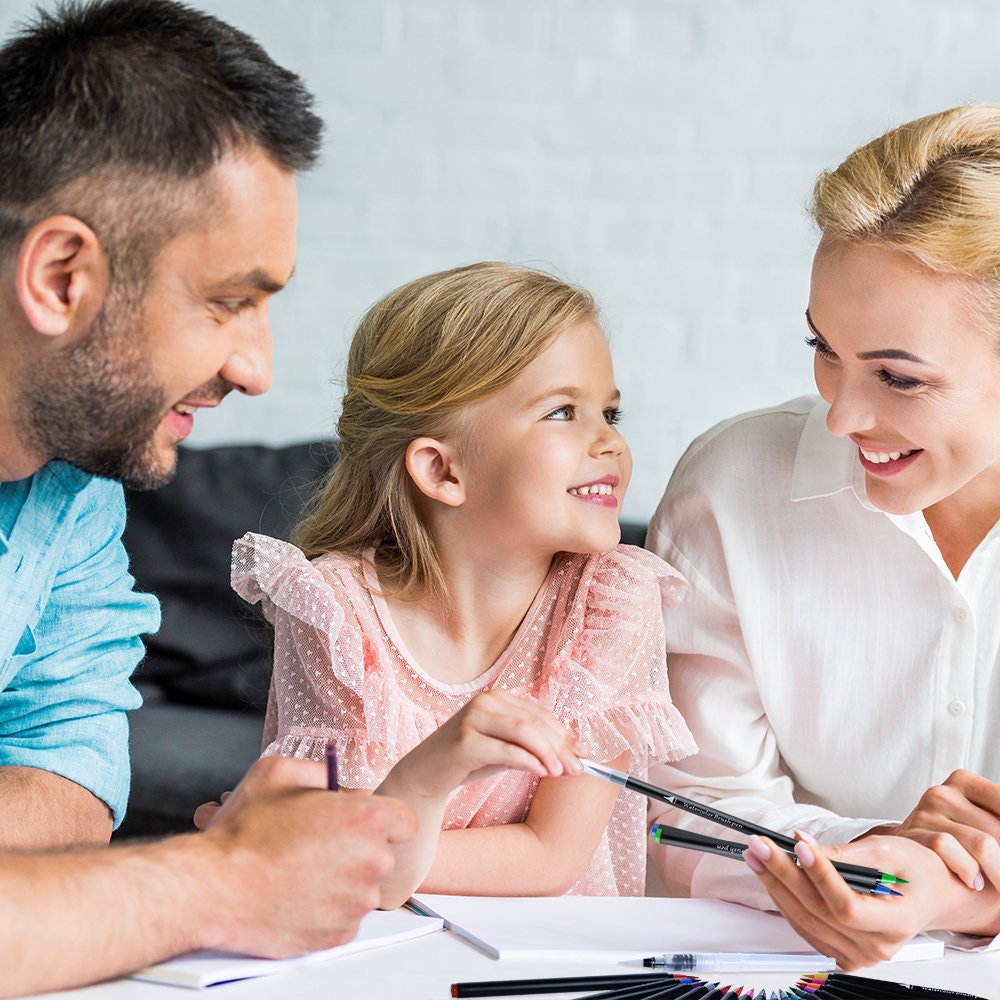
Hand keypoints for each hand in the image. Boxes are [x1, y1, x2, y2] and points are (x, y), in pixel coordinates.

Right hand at [193, 755, 416, 957]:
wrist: (214, 888)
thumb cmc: (244, 831)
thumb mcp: (278, 772)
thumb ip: (317, 770)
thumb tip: (330, 778)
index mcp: (366, 819)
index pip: (405, 821)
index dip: (383, 819)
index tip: (361, 823)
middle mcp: (371, 862)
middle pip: (382, 854)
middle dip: (358, 849)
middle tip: (319, 845)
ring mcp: (356, 902)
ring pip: (362, 888)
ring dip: (341, 880)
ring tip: (301, 871)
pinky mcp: (338, 934)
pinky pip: (344, 917)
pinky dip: (327, 908)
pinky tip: (297, 895)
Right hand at [379, 690, 582, 803]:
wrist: (425, 776)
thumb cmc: (468, 762)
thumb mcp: (506, 752)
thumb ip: (534, 749)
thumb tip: (575, 757)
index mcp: (497, 698)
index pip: (540, 715)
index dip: (564, 736)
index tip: (582, 758)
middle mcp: (485, 701)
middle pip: (535, 722)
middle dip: (560, 747)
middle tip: (577, 770)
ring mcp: (472, 718)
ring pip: (523, 731)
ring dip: (548, 753)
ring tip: (559, 773)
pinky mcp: (464, 740)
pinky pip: (505, 750)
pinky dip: (527, 761)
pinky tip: (540, 771)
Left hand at [744, 829, 999, 968]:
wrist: (928, 892)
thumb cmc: (913, 869)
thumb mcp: (887, 851)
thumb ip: (846, 854)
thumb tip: (805, 846)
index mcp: (896, 923)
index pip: (848, 907)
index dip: (821, 877)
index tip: (799, 846)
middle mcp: (877, 947)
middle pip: (819, 912)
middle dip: (783, 874)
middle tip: (760, 845)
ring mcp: (857, 954)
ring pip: (805, 921)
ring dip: (775, 885)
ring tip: (757, 855)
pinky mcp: (841, 951)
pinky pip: (805, 928)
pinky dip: (785, 900)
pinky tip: (771, 876)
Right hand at [889, 770, 999, 890]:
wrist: (908, 860)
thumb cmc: (957, 846)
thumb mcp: (984, 826)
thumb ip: (997, 824)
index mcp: (965, 782)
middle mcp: (943, 793)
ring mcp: (925, 812)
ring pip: (982, 844)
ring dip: (999, 874)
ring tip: (997, 884)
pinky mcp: (912, 834)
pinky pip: (950, 849)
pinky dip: (968, 869)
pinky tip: (974, 881)